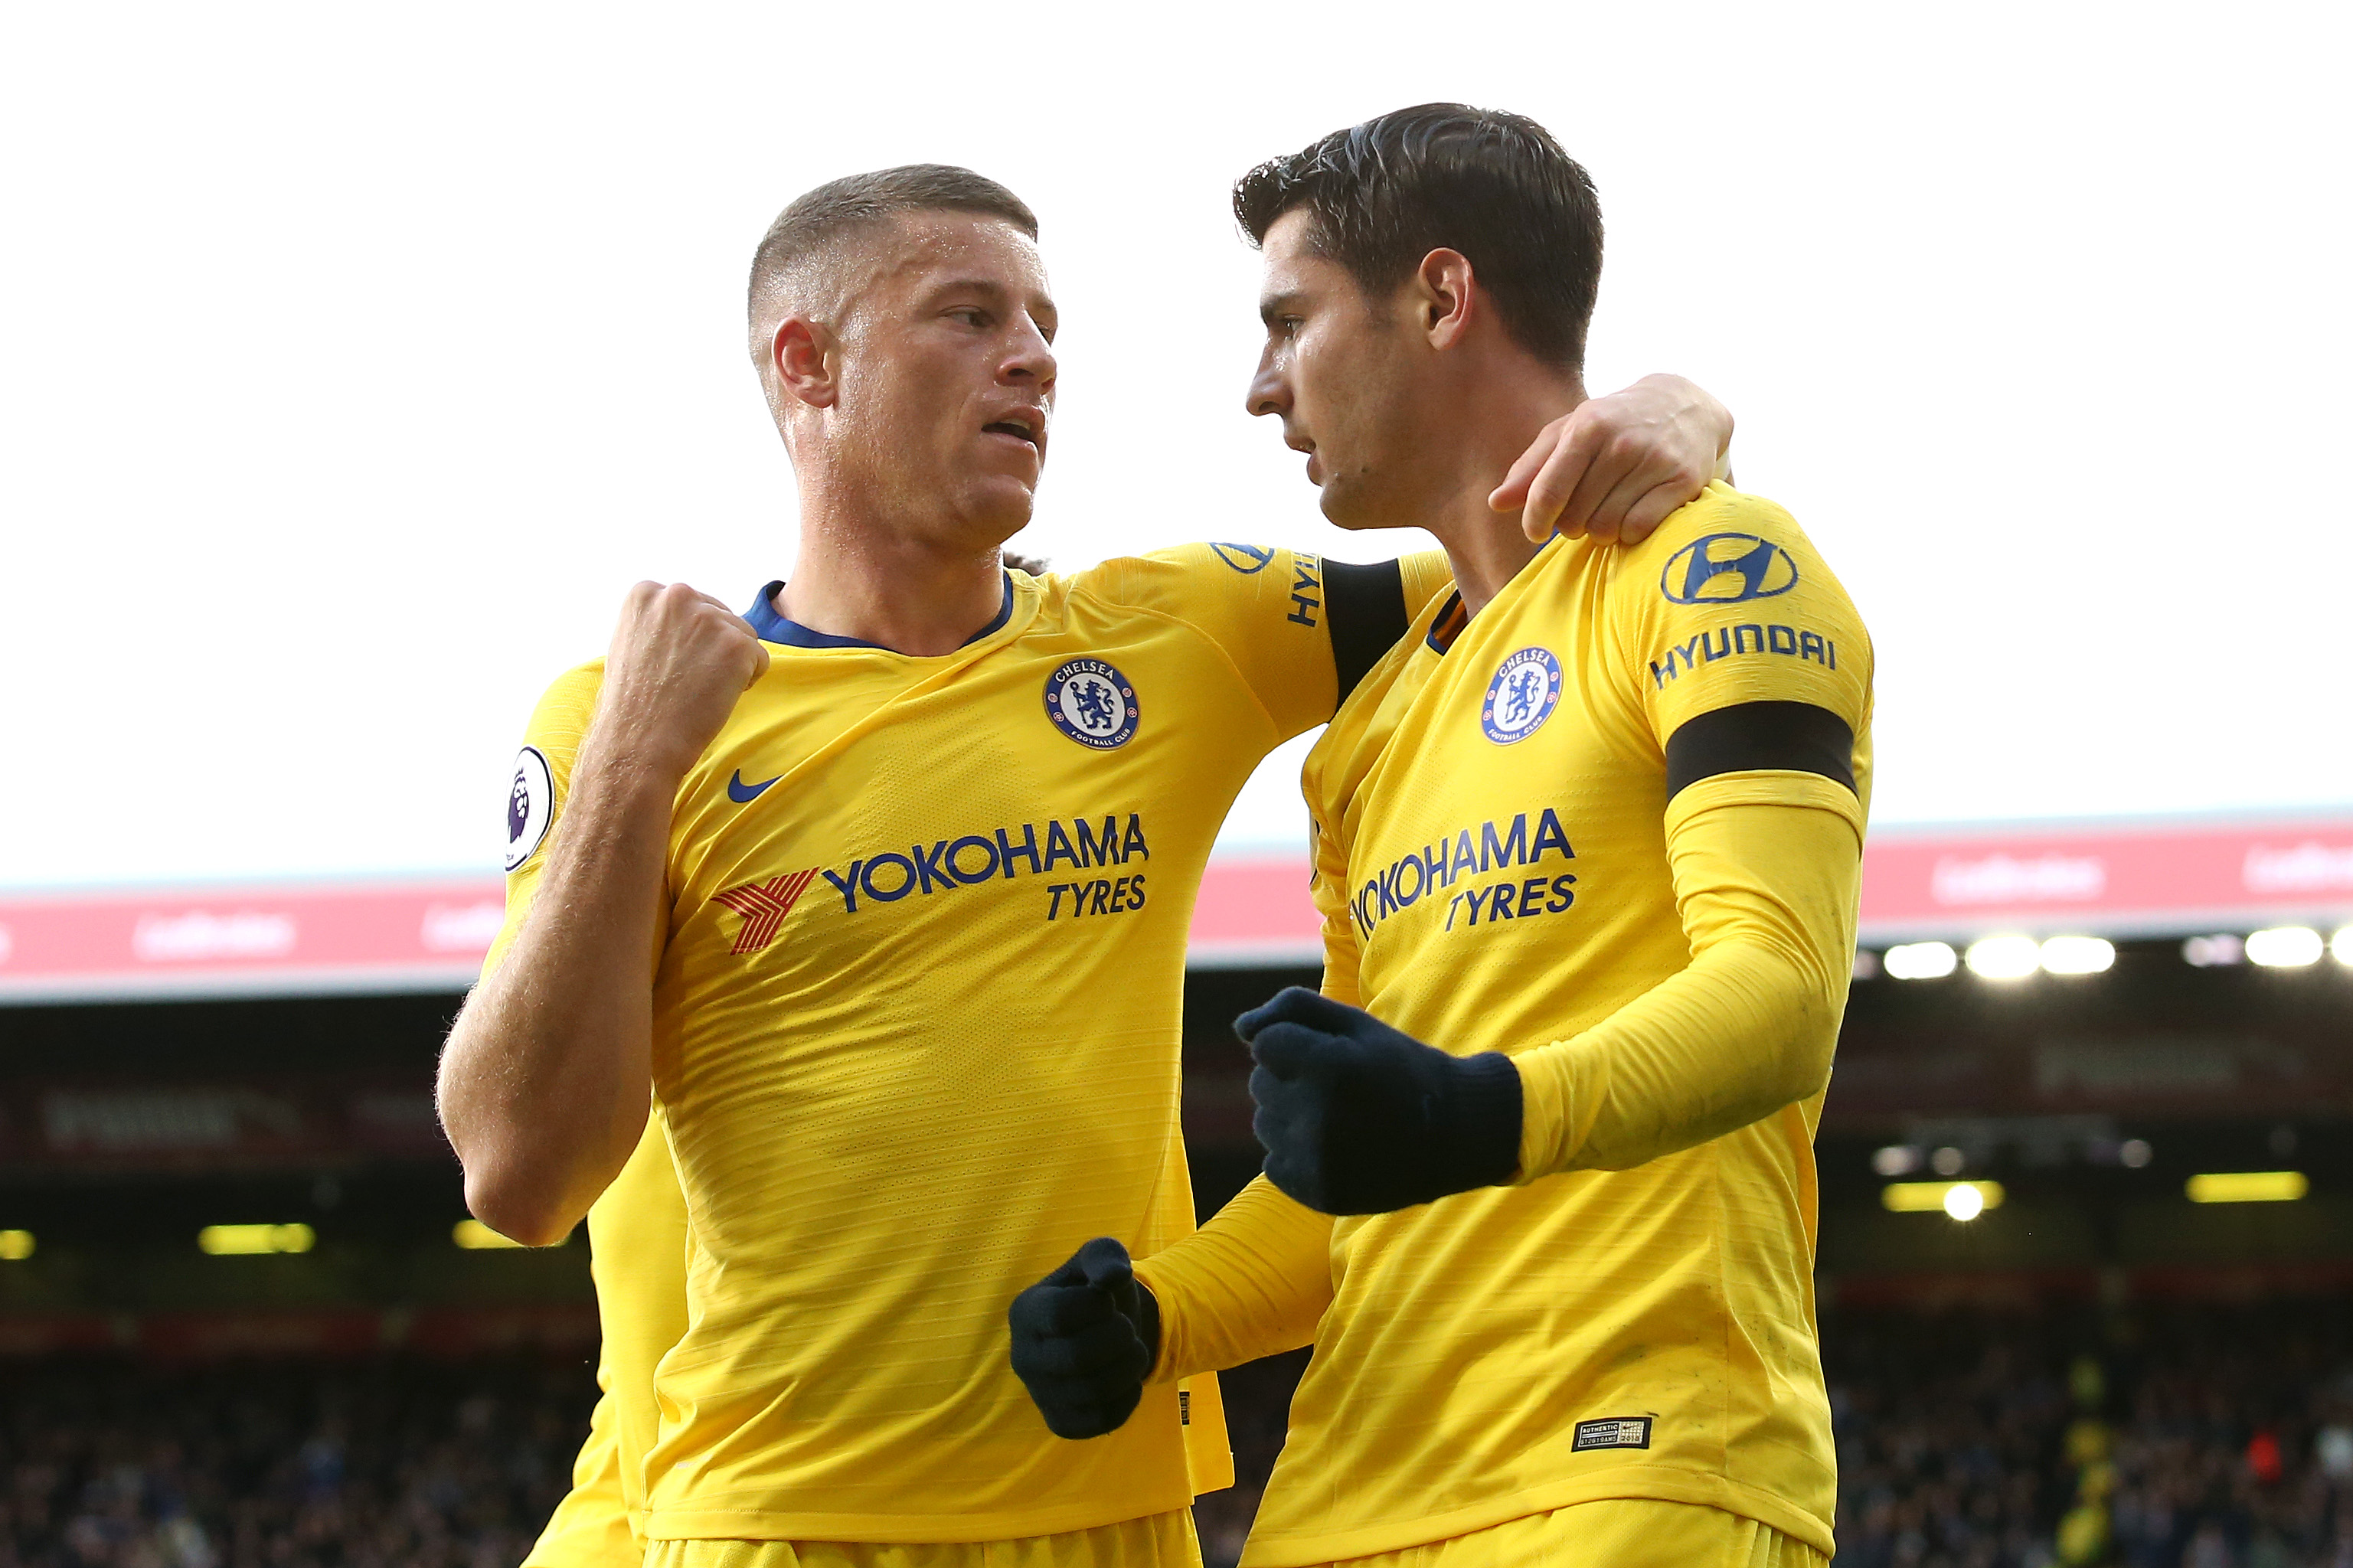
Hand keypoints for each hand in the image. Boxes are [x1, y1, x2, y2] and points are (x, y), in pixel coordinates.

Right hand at [586, 581, 770, 784]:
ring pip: (743, 636)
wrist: (637, 742)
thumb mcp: (632, 642)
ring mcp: (708, 618)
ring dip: (730, 665)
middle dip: (712, 649)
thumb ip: (662, 621)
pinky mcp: (736, 645)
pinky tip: (714, 697)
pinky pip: (760, 660)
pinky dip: (746, 682)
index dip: (687, 640)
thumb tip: (694, 618)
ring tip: (696, 690)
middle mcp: (677, 595)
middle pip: (721, 617)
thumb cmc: (633, 703)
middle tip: (684, 682)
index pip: (693, 605)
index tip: (666, 665)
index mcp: (646, 592)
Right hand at [1007, 1237, 1158, 1438]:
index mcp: (1025, 1311)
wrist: (1107, 1332)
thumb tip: (1112, 1275)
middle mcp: (1022, 1356)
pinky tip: (1126, 1381)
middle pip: (1077, 1358)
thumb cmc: (1100, 1291)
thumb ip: (1105, 1257)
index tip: (1108, 1300)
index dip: (1099, 1306)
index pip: (1061, 1314)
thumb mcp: (1102, 1258)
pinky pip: (1099, 1422)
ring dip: (1130, 1367)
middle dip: (1120, 1339)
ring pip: (1093, 1392)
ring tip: (1132, 1350)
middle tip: (1127, 1328)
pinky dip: (1126, 1401)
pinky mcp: (1061, 1422)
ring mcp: (1039, 1393)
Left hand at [1236, 987, 1521, 1215]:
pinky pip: (1273, 1163)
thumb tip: (1240, 1028)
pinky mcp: (1318, 1193)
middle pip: (1259, 1083)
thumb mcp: (1356, 1025)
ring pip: (1263, 1123)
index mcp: (1330, 1068)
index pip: (1262, 1044)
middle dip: (1291, 1077)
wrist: (1456, 1135)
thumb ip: (1294, 1010)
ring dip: (1291, 1115)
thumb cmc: (1401, 1069)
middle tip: (1342, 1087)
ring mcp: (1317, 1161)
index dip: (1294, 1044)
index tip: (1332, 1054)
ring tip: (1341, 1117)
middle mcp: (1318, 1117)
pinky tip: (1337, 1148)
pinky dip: (1296, 1153)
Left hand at [1490, 373, 1731, 545]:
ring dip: (1600, 531)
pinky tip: (1630, 515)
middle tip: (1582, 511)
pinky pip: (1638, 529)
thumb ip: (1531, 468)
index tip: (1535, 532)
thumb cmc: (1614, 423)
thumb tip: (1496, 504)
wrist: (1686, 406)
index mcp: (1588, 426)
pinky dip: (1628, 533)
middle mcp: (1622, 443)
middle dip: (1572, 524)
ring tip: (1606, 511)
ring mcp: (1656, 462)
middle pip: (1576, 517)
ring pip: (1606, 528)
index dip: (1535, 520)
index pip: (1548, 491)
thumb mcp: (1569, 433)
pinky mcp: (1683, 481)